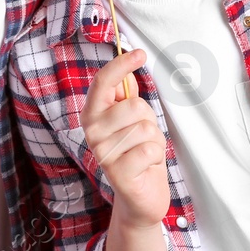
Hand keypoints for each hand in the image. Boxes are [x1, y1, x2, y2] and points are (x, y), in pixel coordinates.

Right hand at [79, 48, 168, 228]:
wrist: (140, 198)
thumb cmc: (138, 153)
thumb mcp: (133, 121)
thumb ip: (126, 97)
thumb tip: (127, 70)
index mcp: (93, 115)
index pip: (102, 82)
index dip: (120, 64)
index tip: (140, 53)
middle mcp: (92, 133)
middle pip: (134, 106)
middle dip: (148, 119)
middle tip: (143, 136)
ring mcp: (103, 154)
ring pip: (145, 127)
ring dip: (155, 140)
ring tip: (145, 153)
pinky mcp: (118, 174)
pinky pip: (150, 148)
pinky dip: (157, 156)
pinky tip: (147, 166)